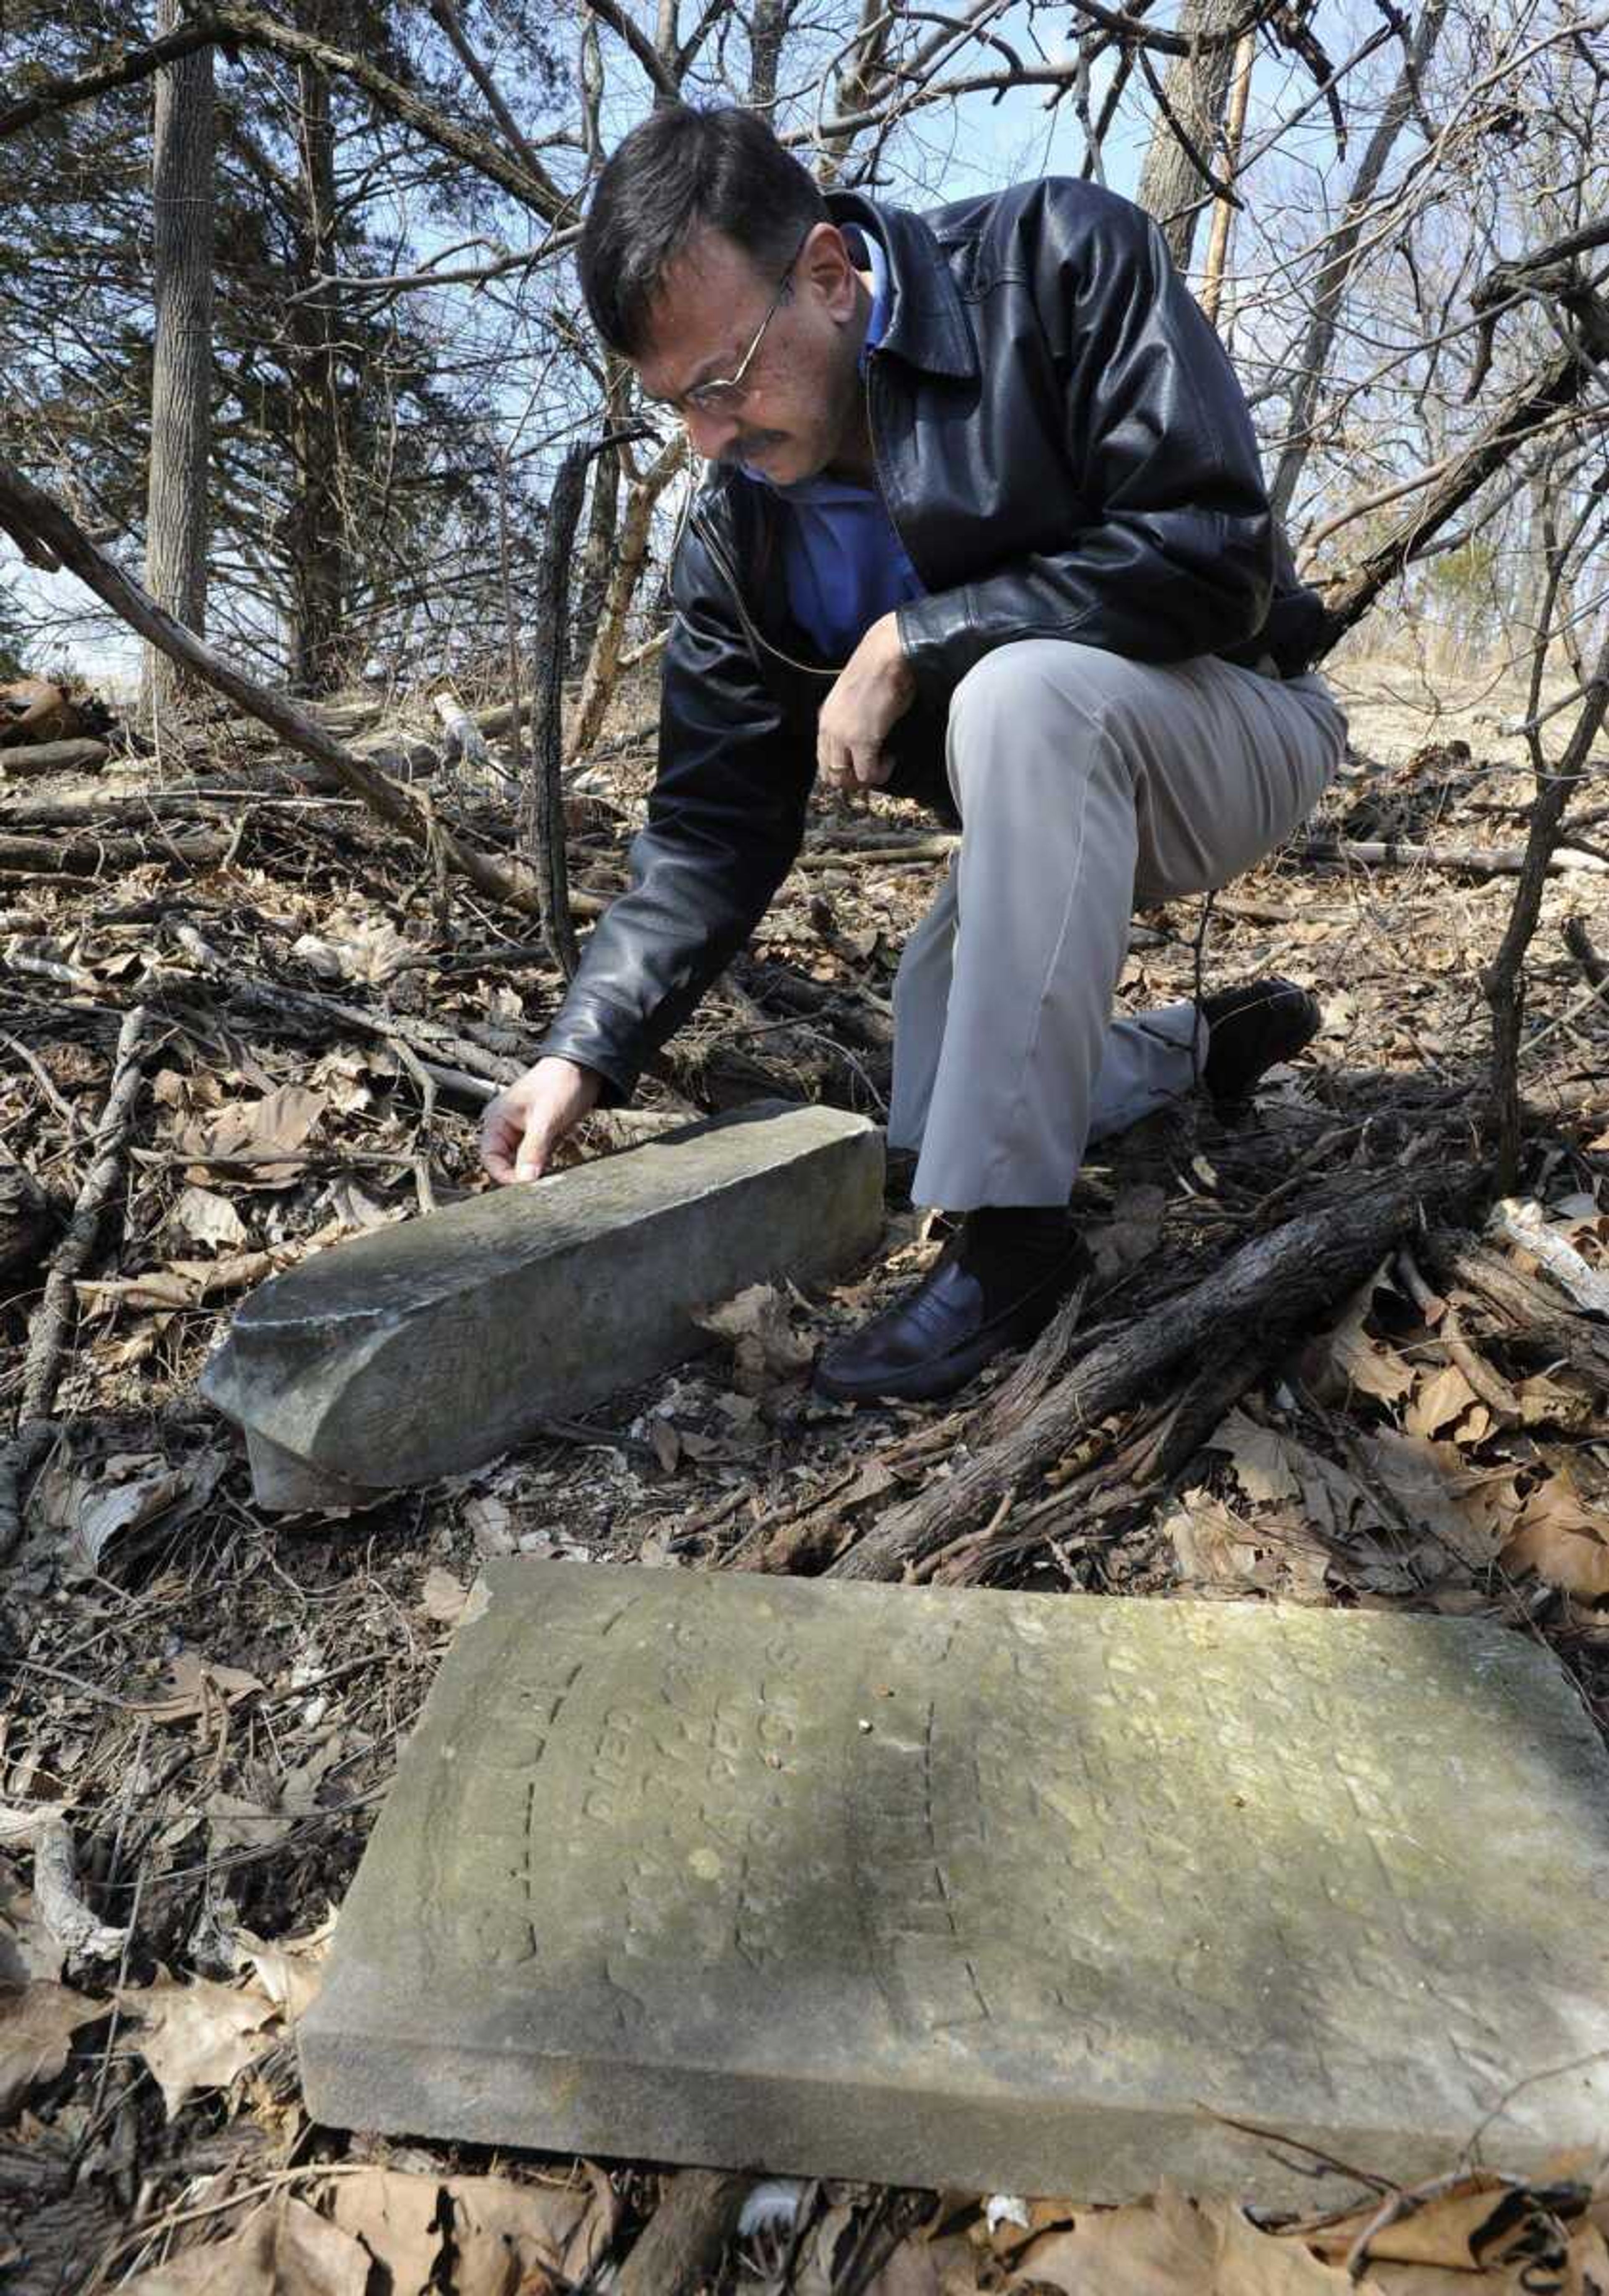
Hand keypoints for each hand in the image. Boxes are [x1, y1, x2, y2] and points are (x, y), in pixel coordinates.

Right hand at [479, 1057, 600, 1184]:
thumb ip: (533, 1148)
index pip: (490, 1157)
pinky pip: (538, 1158)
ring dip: (535, 1171)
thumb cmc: (560, 1083)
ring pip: (523, 1163)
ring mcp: (524, 1133)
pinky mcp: (541, 1137)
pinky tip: (557, 1167)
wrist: (585, 1069)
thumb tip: (525, 1178)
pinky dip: (546, 1165)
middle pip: (505, 1163)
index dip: (503, 1173)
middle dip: (521, 1174)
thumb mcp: (545, 1118)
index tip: (524, 1183)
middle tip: (540, 1183)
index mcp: (497, 1120)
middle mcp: (506, 1128)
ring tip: (551, 1174)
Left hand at [816, 612, 915, 794]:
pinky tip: (889, 760)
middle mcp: (828, 730)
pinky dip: (879, 773)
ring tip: (881, 764)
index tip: (860, 763)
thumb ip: (851, 721)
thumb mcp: (853, 700)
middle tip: (872, 770)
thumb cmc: (876, 672)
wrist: (885, 657)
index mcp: (824, 720)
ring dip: (864, 778)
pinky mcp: (862, 741)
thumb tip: (864, 738)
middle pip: (831, 775)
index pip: (823, 759)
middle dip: (852, 780)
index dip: (843, 769)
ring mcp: (843, 737)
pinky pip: (867, 774)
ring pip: (845, 779)